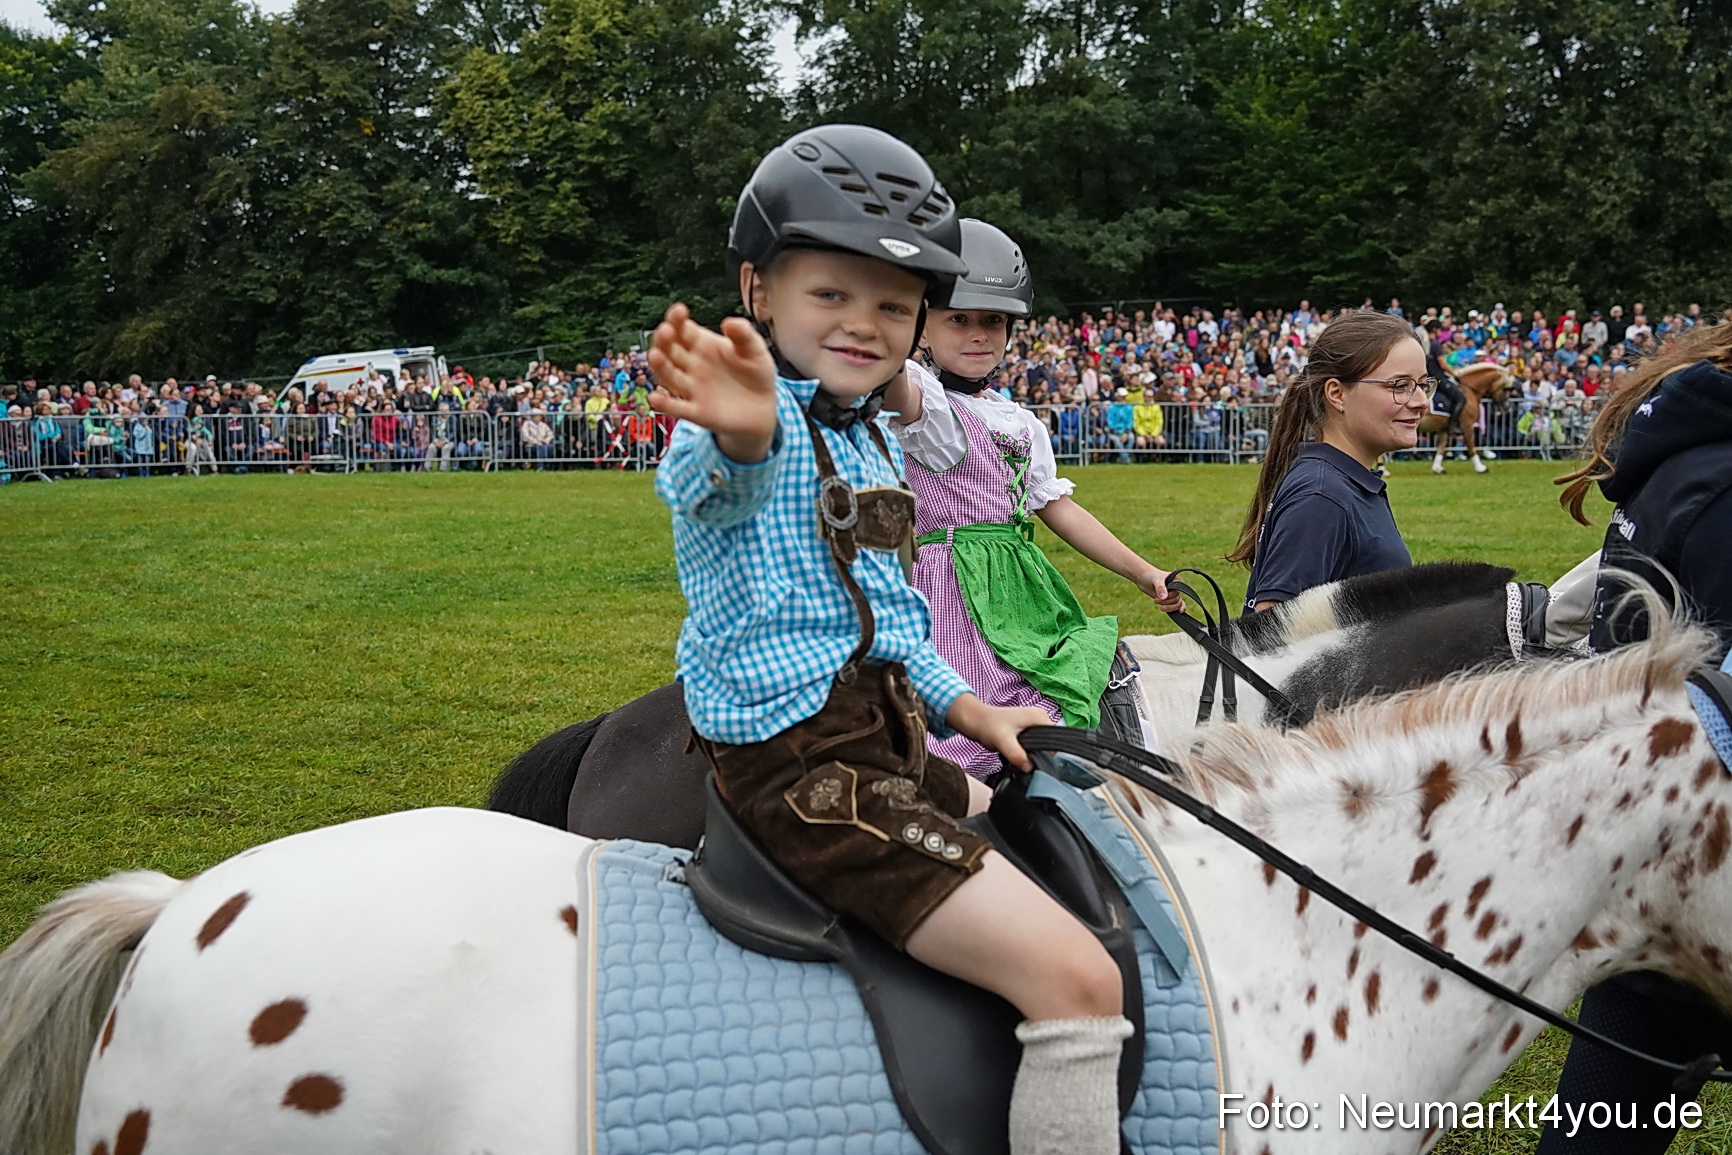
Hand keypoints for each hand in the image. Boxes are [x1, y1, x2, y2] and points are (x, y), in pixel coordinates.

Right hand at [646, 303, 778, 462]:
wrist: (763, 408)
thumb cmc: (756, 374)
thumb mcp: (755, 350)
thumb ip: (744, 335)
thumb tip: (729, 322)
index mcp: (703, 345)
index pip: (683, 329)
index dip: (677, 319)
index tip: (679, 311)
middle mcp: (692, 365)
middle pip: (669, 350)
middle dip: (664, 340)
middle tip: (666, 331)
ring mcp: (692, 388)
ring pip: (668, 375)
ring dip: (659, 365)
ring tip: (655, 355)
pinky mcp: (696, 411)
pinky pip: (676, 408)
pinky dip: (664, 404)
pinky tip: (656, 398)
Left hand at [945, 693, 1051, 771]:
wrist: (976, 721)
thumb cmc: (988, 726)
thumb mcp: (1003, 741)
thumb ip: (1016, 754)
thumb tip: (1030, 767)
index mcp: (1040, 716)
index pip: (1055, 739)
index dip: (1045, 753)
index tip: (1032, 760)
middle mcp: (1040, 718)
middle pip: (1049, 743)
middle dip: (1037, 754)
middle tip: (1021, 758)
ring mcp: (1034, 724)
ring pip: (1041, 746)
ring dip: (1031, 753)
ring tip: (1016, 754)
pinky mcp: (1028, 730)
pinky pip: (1034, 744)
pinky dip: (1027, 751)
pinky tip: (1016, 753)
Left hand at [1134, 565, 1184, 612]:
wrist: (1143, 578)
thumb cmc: (1150, 576)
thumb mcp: (1156, 580)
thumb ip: (1160, 588)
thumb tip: (1164, 598)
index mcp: (1177, 580)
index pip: (1178, 592)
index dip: (1170, 596)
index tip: (1161, 597)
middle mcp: (1177, 587)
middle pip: (1177, 599)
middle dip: (1167, 602)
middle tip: (1155, 600)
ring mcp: (1173, 594)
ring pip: (1176, 604)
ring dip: (1169, 607)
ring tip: (1161, 608)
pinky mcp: (1168, 599)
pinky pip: (1176, 605)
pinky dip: (1177, 608)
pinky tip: (1179, 612)